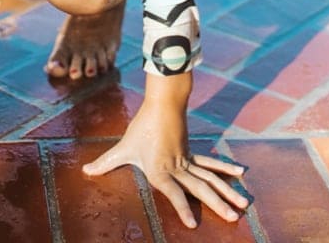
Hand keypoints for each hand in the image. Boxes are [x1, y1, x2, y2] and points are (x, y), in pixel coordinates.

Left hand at [83, 90, 246, 228]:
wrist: (162, 103)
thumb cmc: (141, 127)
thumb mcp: (123, 147)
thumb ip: (106, 163)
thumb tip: (85, 170)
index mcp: (160, 170)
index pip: (173, 193)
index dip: (182, 208)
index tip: (193, 224)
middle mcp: (177, 168)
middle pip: (201, 188)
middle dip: (218, 204)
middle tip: (234, 218)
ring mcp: (187, 160)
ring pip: (210, 178)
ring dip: (227, 191)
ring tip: (243, 204)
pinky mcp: (191, 152)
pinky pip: (210, 163)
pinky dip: (224, 169)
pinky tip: (240, 173)